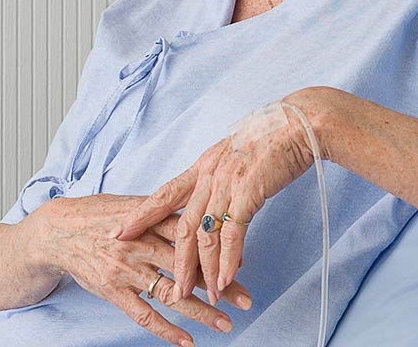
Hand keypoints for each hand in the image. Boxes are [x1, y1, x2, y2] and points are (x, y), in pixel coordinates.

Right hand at [31, 194, 251, 345]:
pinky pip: (143, 314)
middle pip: (186, 266)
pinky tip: (188, 343)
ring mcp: (126, 269)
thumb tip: (200, 217)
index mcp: (147, 219)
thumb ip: (163, 212)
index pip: (189, 235)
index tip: (242, 262)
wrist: (56, 231)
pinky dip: (167, 330)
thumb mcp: (131, 204)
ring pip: (169, 293)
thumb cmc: (98, 215)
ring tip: (226, 323)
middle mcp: (139, 244)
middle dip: (219, 283)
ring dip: (200, 311)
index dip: (216, 249)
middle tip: (245, 297)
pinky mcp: (113, 290)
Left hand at [114, 97, 320, 305]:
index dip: (140, 215)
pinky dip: (228, 260)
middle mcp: (208, 175)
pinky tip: (225, 279)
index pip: (163, 194)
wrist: (299, 123)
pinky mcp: (249, 191)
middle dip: (174, 260)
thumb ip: (218, 176)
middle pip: (181, 224)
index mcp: (201, 166)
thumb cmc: (270, 139)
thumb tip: (211, 197)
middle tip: (170, 288)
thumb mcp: (233, 155)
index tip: (119, 232)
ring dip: (204, 269)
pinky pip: (233, 233)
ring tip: (202, 294)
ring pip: (205, 235)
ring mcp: (226, 183)